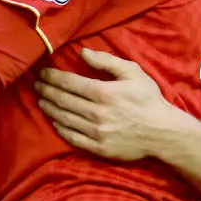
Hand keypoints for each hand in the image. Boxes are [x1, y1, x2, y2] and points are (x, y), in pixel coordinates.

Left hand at [36, 48, 193, 159]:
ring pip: (64, 118)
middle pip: (62, 100)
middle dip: (46, 91)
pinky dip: (60, 128)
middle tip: (36, 85)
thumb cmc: (149, 99)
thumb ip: (107, 61)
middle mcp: (96, 113)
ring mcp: (96, 132)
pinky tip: (54, 121)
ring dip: (49, 108)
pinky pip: (72, 137)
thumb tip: (82, 53)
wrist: (164, 132)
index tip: (42, 73)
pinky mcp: (98, 148)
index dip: (52, 77)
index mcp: (104, 92)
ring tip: (41, 100)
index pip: (68, 83)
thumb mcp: (134, 73)